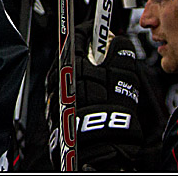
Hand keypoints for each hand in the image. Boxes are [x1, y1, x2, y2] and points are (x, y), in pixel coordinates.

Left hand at [44, 21, 146, 170]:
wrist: (100, 147)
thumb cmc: (111, 112)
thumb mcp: (124, 75)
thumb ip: (120, 50)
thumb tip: (117, 40)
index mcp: (71, 62)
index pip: (78, 34)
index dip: (92, 30)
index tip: (101, 30)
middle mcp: (58, 75)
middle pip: (72, 53)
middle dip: (89, 53)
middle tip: (106, 57)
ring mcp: (54, 93)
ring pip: (69, 73)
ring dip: (83, 72)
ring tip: (102, 83)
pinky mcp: (55, 109)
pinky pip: (66, 91)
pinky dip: (78, 89)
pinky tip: (92, 98)